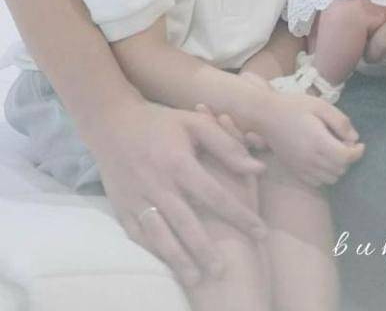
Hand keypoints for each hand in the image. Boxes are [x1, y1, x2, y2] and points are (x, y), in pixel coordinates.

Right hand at [89, 97, 266, 286]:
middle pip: (187, 223)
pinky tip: (167, 263)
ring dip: (178, 258)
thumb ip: (227, 146)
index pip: (216, 196)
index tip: (260, 233)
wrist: (111, 123)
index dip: (240, 216)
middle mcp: (159, 184)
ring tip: (196, 278)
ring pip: (161, 235)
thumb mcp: (196, 123)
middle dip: (206, 249)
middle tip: (224, 271)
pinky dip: (153, 251)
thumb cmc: (161, 121)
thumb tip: (258, 168)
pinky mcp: (122, 207)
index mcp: (180, 163)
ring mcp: (138, 198)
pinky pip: (138, 235)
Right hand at [262, 91, 363, 184]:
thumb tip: (355, 138)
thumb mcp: (321, 106)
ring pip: (330, 179)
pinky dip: (325, 174)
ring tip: (334, 151)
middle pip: (340, 170)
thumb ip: (340, 121)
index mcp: (318, 142)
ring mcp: (301, 168)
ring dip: (337, 167)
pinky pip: (317, 182)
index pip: (345, 158)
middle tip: (345, 143)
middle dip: (348, 158)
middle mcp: (310, 159)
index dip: (357, 153)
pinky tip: (322, 159)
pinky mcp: (294, 171)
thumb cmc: (294, 106)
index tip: (360, 144)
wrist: (266, 116)